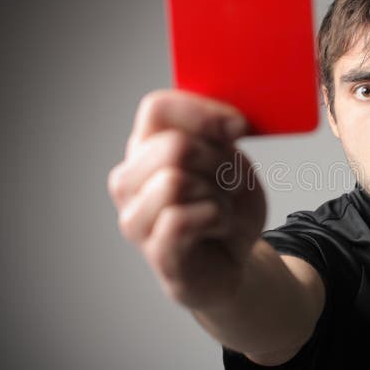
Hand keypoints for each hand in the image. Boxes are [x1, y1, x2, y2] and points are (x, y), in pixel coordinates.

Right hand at [107, 89, 265, 308]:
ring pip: (175, 181)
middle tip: (232, 182)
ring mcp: (135, 218)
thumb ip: (221, 136)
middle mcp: (129, 180)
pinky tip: (219, 228)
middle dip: (218, 161)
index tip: (240, 128)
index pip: (157, 109)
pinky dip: (217, 219)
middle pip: (173, 146)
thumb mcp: (231, 161)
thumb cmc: (228, 206)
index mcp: (146, 147)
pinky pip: (182, 219)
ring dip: (218, 193)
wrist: (236, 261)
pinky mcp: (155, 252)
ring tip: (222, 207)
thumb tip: (232, 123)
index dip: (202, 113)